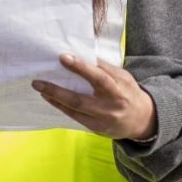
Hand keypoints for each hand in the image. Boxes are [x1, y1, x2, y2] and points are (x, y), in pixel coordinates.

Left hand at [32, 55, 156, 141]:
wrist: (143, 120)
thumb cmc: (128, 92)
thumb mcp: (123, 77)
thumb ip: (105, 68)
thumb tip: (81, 53)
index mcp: (118, 89)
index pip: (99, 77)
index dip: (81, 67)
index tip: (63, 57)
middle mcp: (109, 106)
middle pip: (80, 99)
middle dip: (56, 90)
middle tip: (38, 81)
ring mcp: (102, 119)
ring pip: (74, 109)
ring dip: (54, 98)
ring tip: (40, 87)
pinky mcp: (96, 128)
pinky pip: (74, 117)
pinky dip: (61, 106)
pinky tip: (50, 98)